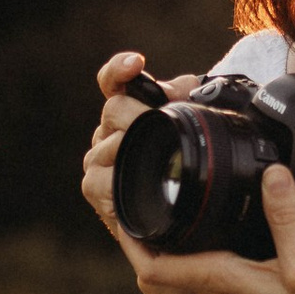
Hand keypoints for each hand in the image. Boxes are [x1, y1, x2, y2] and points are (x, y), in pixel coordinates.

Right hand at [80, 50, 200, 276]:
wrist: (187, 229)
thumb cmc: (192, 176)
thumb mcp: (197, 130)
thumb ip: (190, 99)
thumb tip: (190, 84)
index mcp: (129, 111)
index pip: (114, 81)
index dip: (120, 69)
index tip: (137, 63)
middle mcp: (109, 133)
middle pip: (113, 109)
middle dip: (139, 113)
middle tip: (164, 120)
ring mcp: (101, 161)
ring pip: (107, 144)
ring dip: (131, 147)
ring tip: (155, 154)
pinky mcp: (97, 192)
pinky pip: (98, 182)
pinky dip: (115, 182)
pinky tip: (128, 183)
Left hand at [129, 163, 294, 293]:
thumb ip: (286, 219)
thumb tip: (271, 174)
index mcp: (217, 278)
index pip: (152, 266)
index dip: (130, 237)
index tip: (118, 205)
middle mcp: (212, 289)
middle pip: (161, 259)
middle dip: (148, 227)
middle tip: (138, 188)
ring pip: (182, 262)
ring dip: (172, 236)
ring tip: (169, 199)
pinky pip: (205, 266)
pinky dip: (199, 245)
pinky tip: (214, 227)